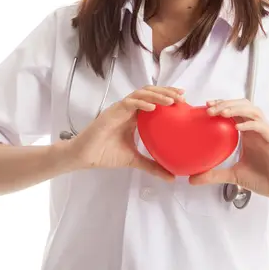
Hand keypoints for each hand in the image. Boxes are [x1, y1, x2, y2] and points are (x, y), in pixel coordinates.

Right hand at [65, 85, 184, 180]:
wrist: (84, 157)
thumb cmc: (105, 154)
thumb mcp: (134, 160)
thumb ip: (152, 165)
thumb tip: (171, 177)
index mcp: (134, 116)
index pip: (154, 100)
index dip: (168, 96)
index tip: (184, 100)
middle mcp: (128, 109)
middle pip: (150, 92)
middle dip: (167, 92)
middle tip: (182, 97)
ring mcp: (120, 109)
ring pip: (141, 94)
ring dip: (157, 95)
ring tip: (171, 100)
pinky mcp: (112, 112)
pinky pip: (128, 103)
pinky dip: (141, 103)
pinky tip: (152, 107)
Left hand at [188, 98, 268, 201]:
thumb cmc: (263, 179)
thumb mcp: (233, 175)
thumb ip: (214, 174)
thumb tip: (192, 179)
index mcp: (248, 133)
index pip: (235, 111)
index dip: (222, 105)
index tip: (206, 106)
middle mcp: (257, 130)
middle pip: (243, 105)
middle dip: (226, 103)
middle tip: (209, 108)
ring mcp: (267, 134)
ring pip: (254, 111)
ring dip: (237, 109)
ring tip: (221, 113)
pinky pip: (262, 127)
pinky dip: (249, 124)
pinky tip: (237, 127)